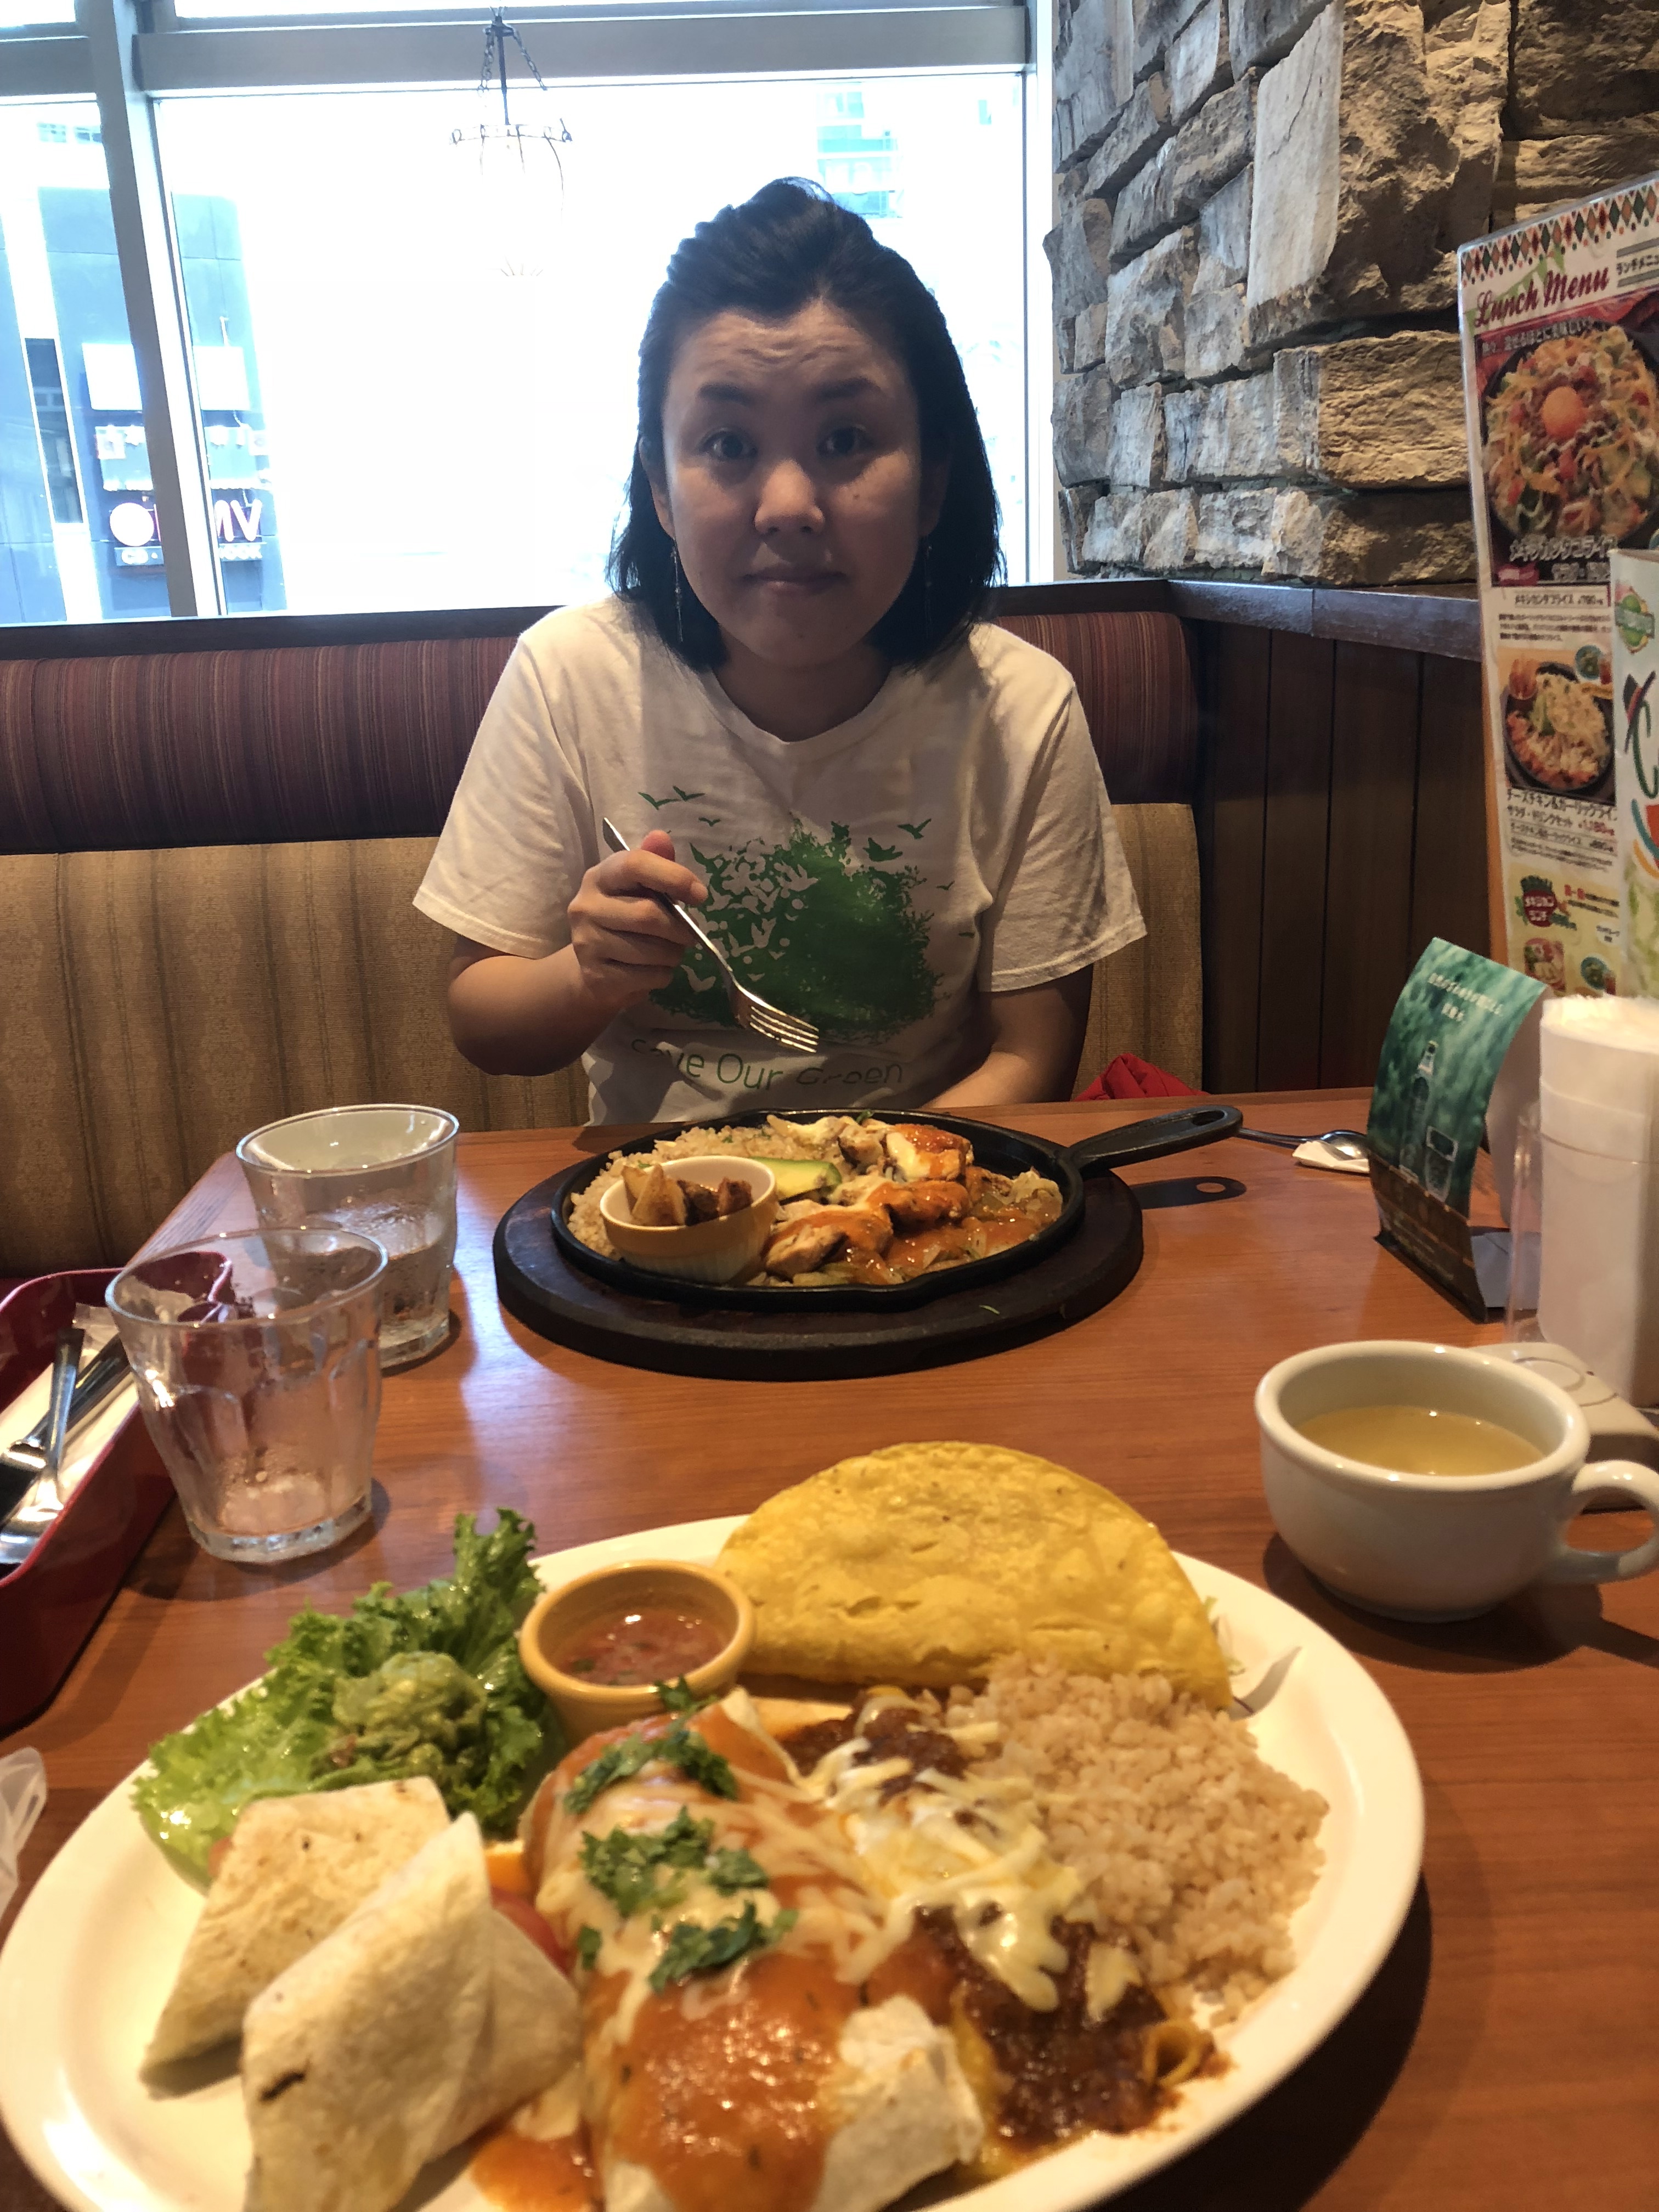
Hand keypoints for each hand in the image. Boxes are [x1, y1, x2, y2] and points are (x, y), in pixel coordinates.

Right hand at [567, 831, 706, 1007]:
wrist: (595, 965)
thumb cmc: (626, 917)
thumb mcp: (640, 888)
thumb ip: (654, 863)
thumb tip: (661, 838)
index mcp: (599, 877)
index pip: (635, 865)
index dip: (673, 877)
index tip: (700, 895)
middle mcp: (585, 906)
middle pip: (648, 915)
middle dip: (680, 929)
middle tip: (690, 935)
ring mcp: (586, 943)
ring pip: (651, 951)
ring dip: (674, 954)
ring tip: (671, 951)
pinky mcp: (595, 975)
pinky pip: (648, 977)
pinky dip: (663, 974)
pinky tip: (656, 969)